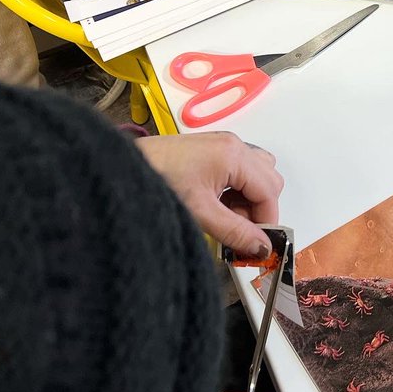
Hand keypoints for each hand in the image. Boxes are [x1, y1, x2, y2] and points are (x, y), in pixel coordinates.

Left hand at [136, 131, 281, 256]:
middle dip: (258, 210)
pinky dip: (235, 192)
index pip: (269, 191)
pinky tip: (215, 206)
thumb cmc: (157, 179)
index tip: (259, 244)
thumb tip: (261, 246)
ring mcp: (223, 145)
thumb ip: (235, 231)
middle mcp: (233, 145)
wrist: (123, 166)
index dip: (267, 220)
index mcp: (234, 155)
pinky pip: (239, 171)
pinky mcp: (212, 151)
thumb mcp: (200, 212)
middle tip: (239, 231)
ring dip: (247, 200)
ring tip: (223, 218)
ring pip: (255, 175)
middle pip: (268, 180)